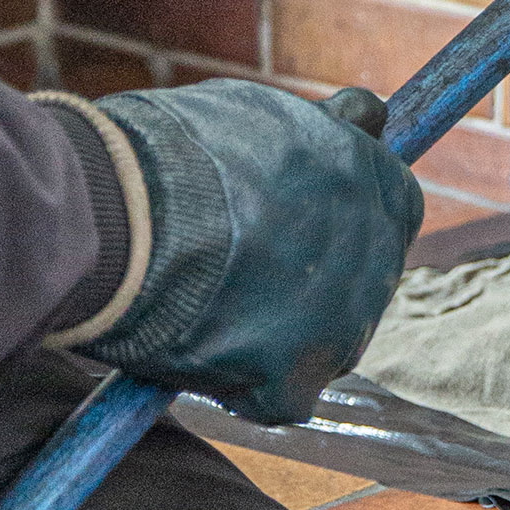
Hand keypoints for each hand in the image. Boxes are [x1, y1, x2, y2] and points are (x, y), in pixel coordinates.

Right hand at [75, 81, 421, 425]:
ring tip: (212, 311)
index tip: (298, 233)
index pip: (390, 214)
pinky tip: (204, 355)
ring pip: (327, 346)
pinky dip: (246, 388)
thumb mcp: (270, 112)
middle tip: (245, 279)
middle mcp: (377, 251)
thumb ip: (326, 131)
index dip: (342, 228)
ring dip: (283, 339)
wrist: (120, 207)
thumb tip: (364, 117)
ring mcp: (342, 319)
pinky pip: (283, 398)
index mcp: (377, 181)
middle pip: (361, 287)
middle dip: (315, 287)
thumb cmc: (178, 150)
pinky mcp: (294, 375)